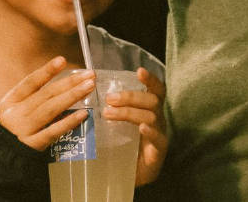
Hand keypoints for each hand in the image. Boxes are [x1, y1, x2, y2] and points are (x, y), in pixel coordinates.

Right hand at [0, 59, 95, 150]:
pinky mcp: (32, 146)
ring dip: (72, 96)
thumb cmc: (17, 125)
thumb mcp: (17, 107)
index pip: (30, 82)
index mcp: (11, 101)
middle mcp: (16, 114)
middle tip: (89, 75)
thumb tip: (68, 81)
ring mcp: (24, 130)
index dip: (46, 71)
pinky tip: (83, 113)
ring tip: (89, 87)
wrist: (3, 155)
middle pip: (46, 95)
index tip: (63, 60)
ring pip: (51, 110)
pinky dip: (68, 122)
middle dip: (69, 83)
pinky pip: (52, 132)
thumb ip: (36, 95)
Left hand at [104, 67, 168, 185]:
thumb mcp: (118, 126)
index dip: (150, 79)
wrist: (131, 178)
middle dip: (130, 97)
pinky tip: (142, 128)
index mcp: (150, 110)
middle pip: (151, 100)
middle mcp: (158, 119)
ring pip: (151, 116)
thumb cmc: (124, 147)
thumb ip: (111, 111)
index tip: (139, 70)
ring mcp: (160, 134)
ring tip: (109, 113)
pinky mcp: (158, 151)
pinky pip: (157, 138)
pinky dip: (150, 131)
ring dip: (130, 112)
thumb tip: (88, 94)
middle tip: (109, 98)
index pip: (155, 90)